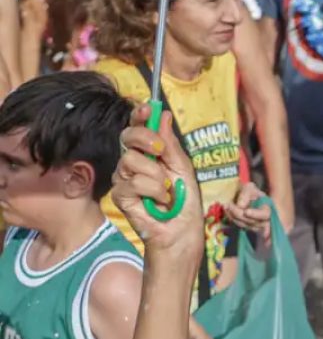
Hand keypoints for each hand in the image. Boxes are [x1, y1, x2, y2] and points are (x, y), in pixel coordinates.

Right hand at [112, 105, 203, 255]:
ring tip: (167, 191)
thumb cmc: (185, 201)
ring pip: (130, 160)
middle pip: (127, 136)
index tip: (147, 107)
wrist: (182, 231)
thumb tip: (163, 115)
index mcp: (150, 153)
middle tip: (161, 152)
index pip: (138, 127)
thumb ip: (171, 144)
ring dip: (156, 176)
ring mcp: (125, 178)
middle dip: (146, 139)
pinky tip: (160, 202)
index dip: (139, 115)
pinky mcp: (121, 196)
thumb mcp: (183, 168)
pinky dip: (153, 191)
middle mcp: (134, 162)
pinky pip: (132, 182)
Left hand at [224, 182, 271, 239]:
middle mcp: (263, 221)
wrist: (247, 198)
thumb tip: (240, 205)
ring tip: (226, 206)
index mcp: (267, 209)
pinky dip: (231, 219)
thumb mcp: (249, 188)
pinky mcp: (246, 228)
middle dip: (238, 213)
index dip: (255, 214)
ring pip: (243, 225)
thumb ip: (246, 194)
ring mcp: (254, 227)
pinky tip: (227, 211)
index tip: (246, 212)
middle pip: (251, 221)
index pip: (264, 214)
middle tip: (229, 204)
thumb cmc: (251, 192)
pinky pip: (238, 226)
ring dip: (233, 216)